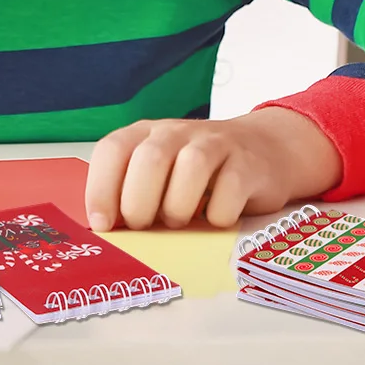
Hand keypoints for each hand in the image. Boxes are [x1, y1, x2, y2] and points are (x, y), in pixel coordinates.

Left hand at [84, 108, 341, 232]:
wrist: (262, 151)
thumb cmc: (199, 175)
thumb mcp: (160, 177)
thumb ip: (132, 195)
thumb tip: (106, 233)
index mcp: (146, 134)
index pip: (112, 149)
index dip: (101, 189)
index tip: (104, 224)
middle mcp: (177, 132)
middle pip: (149, 160)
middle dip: (140, 204)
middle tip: (145, 227)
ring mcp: (215, 143)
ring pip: (191, 167)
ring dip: (179, 207)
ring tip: (179, 222)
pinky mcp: (247, 163)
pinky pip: (229, 190)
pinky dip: (218, 215)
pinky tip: (216, 219)